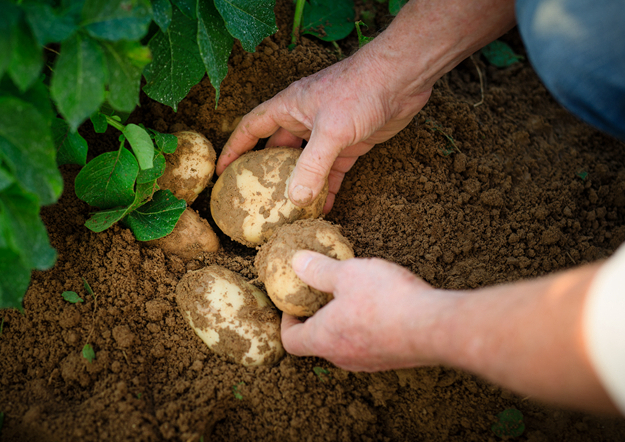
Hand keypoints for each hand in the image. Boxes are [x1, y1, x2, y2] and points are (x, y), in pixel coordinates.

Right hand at [216, 48, 431, 212]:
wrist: (402, 79)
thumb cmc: (360, 90)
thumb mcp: (330, 131)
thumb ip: (311, 166)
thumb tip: (295, 199)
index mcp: (289, 107)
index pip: (251, 128)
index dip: (234, 148)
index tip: (222, 172)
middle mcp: (304, 120)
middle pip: (276, 150)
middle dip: (266, 174)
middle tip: (255, 199)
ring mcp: (327, 133)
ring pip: (305, 164)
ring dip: (298, 186)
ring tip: (287, 212)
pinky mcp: (349, 144)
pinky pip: (331, 171)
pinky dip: (327, 189)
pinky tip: (323, 208)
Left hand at [281, 250, 440, 370]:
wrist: (434, 326)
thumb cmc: (385, 300)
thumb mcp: (347, 274)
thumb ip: (319, 270)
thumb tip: (297, 262)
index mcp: (324, 339)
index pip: (291, 341)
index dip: (286, 321)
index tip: (293, 303)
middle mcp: (343, 357)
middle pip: (318, 343)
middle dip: (317, 318)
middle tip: (324, 293)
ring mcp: (369, 362)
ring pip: (345, 344)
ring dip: (343, 322)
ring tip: (354, 295)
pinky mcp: (392, 359)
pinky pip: (370, 344)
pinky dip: (367, 327)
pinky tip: (382, 304)